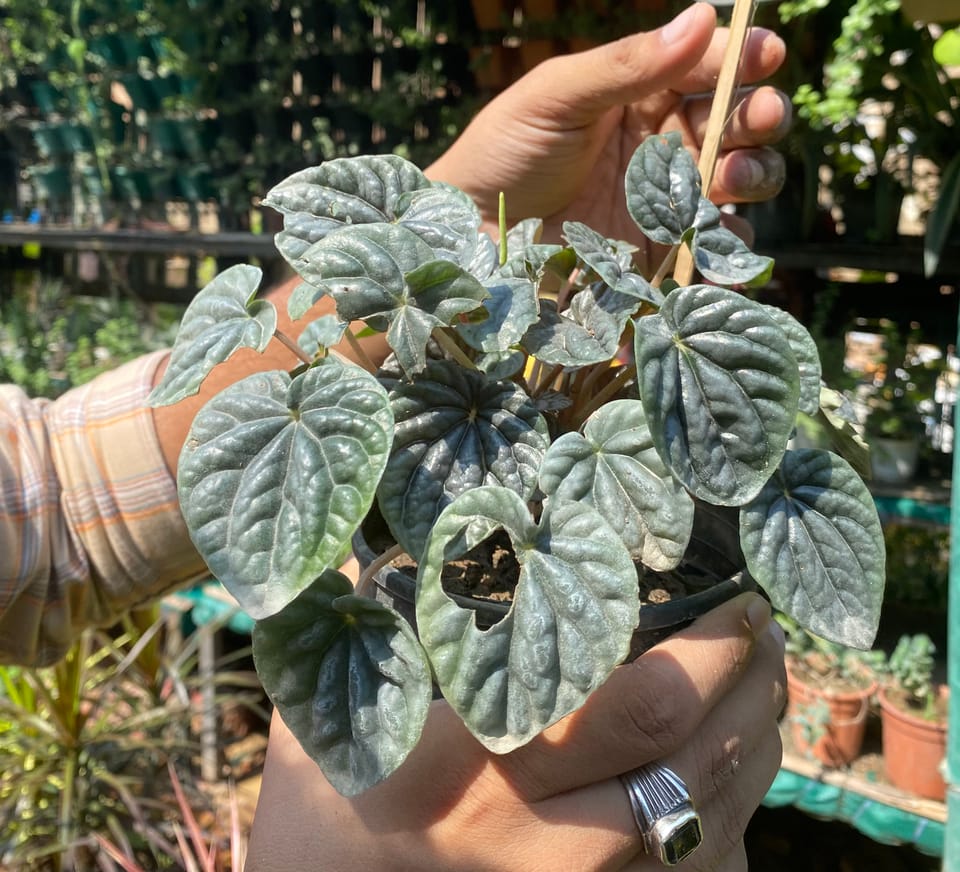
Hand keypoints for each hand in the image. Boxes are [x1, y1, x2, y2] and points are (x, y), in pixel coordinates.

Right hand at [245, 593, 785, 870]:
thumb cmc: (322, 792)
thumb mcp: (336, 695)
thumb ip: (389, 611)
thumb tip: (462, 522)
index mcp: (473, 766)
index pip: (634, 704)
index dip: (711, 649)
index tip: (740, 598)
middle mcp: (533, 844)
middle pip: (693, 761)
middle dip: (753, 684)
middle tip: (766, 629)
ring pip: (711, 823)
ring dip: (757, 742)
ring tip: (764, 683)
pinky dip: (733, 816)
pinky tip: (731, 767)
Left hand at [426, 2, 789, 255]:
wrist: (472, 231)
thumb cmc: (504, 151)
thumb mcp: (556, 96)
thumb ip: (625, 64)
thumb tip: (703, 16)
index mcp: (641, 93)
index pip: (707, 67)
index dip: (743, 57)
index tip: (765, 55)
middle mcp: (662, 143)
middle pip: (736, 122)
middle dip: (758, 116)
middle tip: (761, 117)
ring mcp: (663, 199)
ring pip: (737, 182)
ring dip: (753, 174)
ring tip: (732, 177)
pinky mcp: (658, 250)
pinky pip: (710, 245)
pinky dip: (728, 245)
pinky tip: (721, 236)